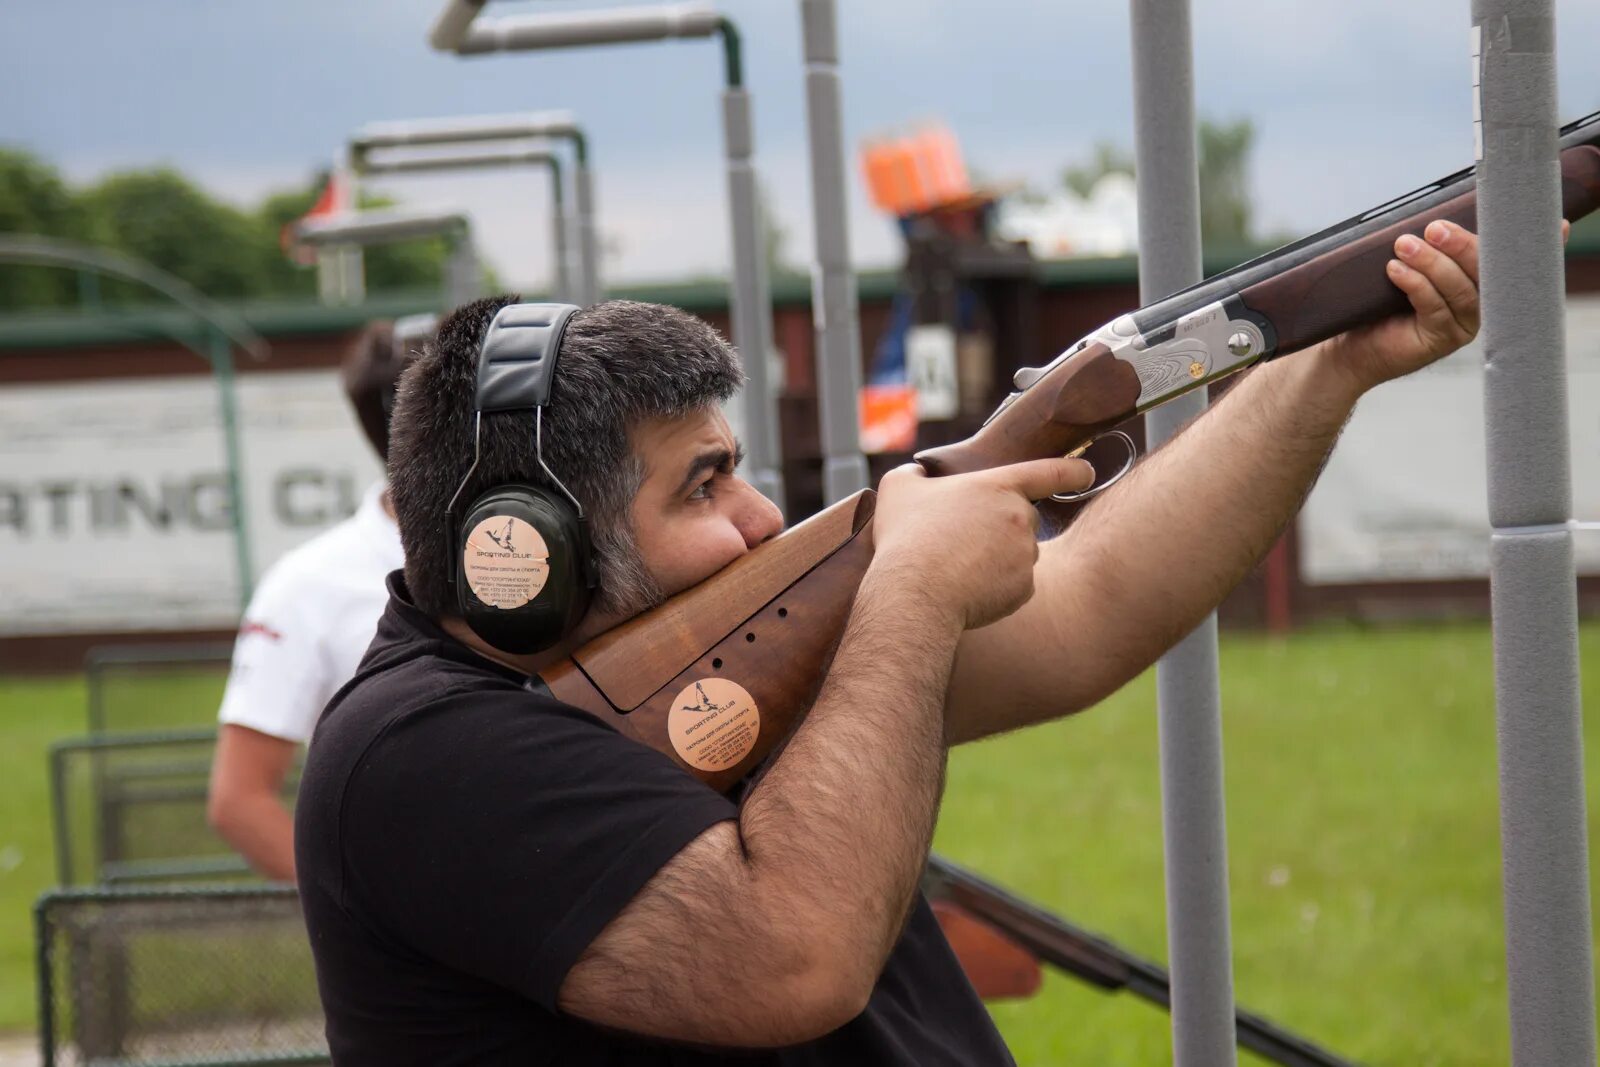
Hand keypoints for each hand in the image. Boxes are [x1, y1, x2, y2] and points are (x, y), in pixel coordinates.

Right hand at [871, 457, 1092, 630]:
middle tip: (963, 540)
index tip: (1086, 473)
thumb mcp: (899, 489)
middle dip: (1001, 527)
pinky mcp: (1024, 589)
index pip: (1050, 471)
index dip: (1073, 471)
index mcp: (998, 486)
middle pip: (1024, 519)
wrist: (915, 591)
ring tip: (958, 567)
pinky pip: (1015, 584)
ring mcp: (1025, 555)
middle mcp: (1021, 518)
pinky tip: (967, 588)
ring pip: (1018, 553)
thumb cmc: (906, 536)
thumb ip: (914, 475)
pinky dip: (995, 587)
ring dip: (997, 557)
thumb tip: (919, 475)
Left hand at [1317, 218, 1569, 393]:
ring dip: (1432, 263)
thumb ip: (1429, 243)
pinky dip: (1415, 285)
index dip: (1527, 241)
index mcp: (1479, 281)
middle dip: (1461, 245)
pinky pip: (1434, 308)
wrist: (1350, 345)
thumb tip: (1433, 213)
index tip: (1550, 223)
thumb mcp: (1406, 264)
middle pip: (1485, 270)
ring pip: (1459, 288)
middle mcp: (1479, 303)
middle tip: (1434, 228)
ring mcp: (1462, 324)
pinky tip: (1396, 270)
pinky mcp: (1440, 340)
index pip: (1505, 257)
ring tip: (1405, 246)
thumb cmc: (1379, 302)